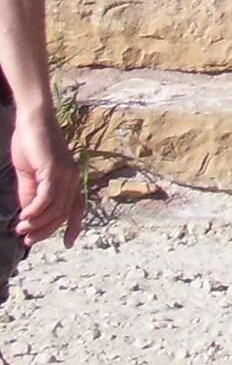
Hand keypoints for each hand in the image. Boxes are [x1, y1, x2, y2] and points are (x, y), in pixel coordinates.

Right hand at [11, 106, 80, 247]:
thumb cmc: (31, 146)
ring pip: (55, 208)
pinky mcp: (55, 169)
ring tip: (21, 229)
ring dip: (37, 223)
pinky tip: (24, 216)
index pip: (76, 207)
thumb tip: (30, 217)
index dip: (74, 226)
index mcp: (69, 180)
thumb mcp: (30, 177)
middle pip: (63, 213)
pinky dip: (36, 210)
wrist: (32, 122)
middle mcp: (72, 178)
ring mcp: (66, 173)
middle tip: (26, 239)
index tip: (68, 243)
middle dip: (45, 230)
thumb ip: (31, 195)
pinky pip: (48, 197)